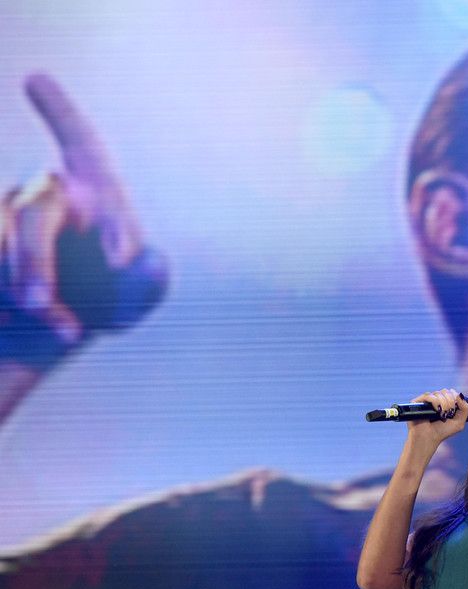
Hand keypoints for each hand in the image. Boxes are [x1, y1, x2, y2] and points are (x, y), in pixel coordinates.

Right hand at [0, 74, 166, 351]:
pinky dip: (1, 299)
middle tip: (41, 306)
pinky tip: (13, 325)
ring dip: (21, 286)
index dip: (59, 113)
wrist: (63, 327)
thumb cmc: (109, 297)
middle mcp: (42, 195)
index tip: (35, 80)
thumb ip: (150, 280)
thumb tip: (140, 260)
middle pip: (33, 210)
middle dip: (34, 262)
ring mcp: (3, 218)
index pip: (80, 142)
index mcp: (91, 189)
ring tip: (54, 324)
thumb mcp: (137, 294)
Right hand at [405, 388, 467, 447]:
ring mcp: (426, 401)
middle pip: (445, 391)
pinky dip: (435, 401)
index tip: (454, 409)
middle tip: (448, 413)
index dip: (455, 398)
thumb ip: (465, 408)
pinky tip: (436, 410)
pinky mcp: (417, 403)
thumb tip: (460, 394)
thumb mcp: (459, 422)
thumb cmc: (442, 432)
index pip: (451, 392)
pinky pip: (428, 395)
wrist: (428, 439)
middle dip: (450, 401)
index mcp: (444, 403)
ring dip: (443, 403)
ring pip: (438, 393)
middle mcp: (435, 401)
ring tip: (441, 414)